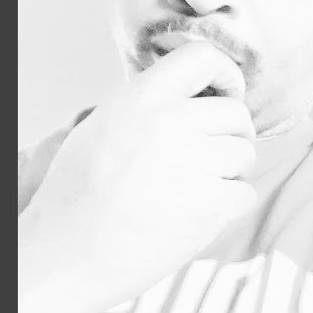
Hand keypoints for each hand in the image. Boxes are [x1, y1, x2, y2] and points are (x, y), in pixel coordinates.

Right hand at [18, 40, 257, 312]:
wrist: (66, 256)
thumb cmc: (77, 197)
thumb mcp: (100, 128)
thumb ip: (146, 107)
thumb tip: (191, 97)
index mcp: (140, 98)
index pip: (203, 56)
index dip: (226, 74)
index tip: (225, 96)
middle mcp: (170, 123)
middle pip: (237, 114)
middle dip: (232, 135)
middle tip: (211, 157)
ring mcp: (193, 163)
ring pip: (246, 154)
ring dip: (230, 173)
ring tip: (194, 190)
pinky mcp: (209, 206)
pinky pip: (245, 194)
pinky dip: (230, 207)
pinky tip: (197, 215)